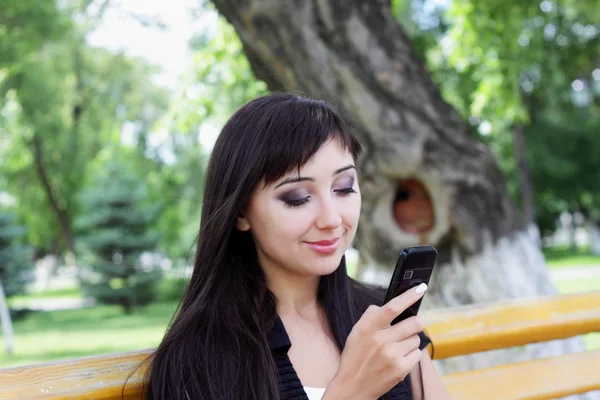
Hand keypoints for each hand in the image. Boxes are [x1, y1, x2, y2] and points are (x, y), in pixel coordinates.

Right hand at [323, 283, 427, 399]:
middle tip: (408, 326)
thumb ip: (372, 316)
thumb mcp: (356, 332)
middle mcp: (381, 341)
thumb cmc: (355, 356)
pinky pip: (417, 354)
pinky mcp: (401, 370)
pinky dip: (411, 354)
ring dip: (410, 340)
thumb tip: (392, 305)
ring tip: (396, 347)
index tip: (421, 288)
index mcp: (368, 328)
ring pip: (416, 339)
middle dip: (415, 322)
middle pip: (414, 323)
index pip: (392, 307)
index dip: (409, 296)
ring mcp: (392, 356)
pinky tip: (398, 358)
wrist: (353, 386)